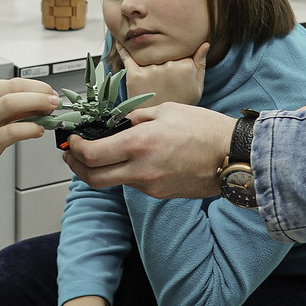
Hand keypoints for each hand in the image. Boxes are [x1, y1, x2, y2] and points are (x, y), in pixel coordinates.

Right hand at [0, 78, 58, 176]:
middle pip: (14, 88)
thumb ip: (11, 107)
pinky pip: (10, 132)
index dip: (37, 86)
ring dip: (36, 104)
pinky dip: (28, 129)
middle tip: (54, 99)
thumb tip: (39, 104)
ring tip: (50, 110)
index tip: (49, 93)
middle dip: (39, 91)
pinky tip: (37, 131)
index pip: (14, 82)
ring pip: (11, 104)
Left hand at [64, 102, 237, 197]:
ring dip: (103, 169)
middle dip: (77, 168)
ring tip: (105, 152)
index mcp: (139, 145)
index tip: (74, 140)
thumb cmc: (204, 128)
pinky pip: (134, 183)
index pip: (91, 155)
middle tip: (73, 155)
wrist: (232, 155)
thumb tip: (114, 124)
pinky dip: (126, 172)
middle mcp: (141, 170)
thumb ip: (134, 118)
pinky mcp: (160, 194)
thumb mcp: (165, 111)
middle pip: (93, 179)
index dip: (76, 149)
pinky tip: (134, 158)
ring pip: (114, 182)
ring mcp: (150, 186)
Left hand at [115, 40, 208, 107]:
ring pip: (147, 52)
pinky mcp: (135, 76)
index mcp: (186, 66)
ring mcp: (151, 70)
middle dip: (161, 54)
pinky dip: (123, 48)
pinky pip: (127, 57)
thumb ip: (201, 63)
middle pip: (163, 50)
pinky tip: (120, 40)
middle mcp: (169, 66)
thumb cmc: (180, 103)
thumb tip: (205, 43)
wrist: (159, 125)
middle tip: (158, 67)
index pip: (179, 48)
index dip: (176, 53)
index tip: (173, 60)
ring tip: (144, 58)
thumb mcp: (197, 85)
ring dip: (144, 51)